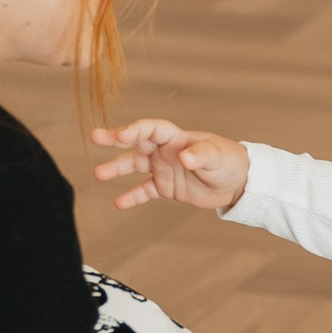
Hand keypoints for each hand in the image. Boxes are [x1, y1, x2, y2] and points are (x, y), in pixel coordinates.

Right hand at [94, 118, 248, 213]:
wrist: (236, 183)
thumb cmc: (228, 161)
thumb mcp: (217, 156)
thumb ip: (200, 154)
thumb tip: (184, 156)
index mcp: (176, 138)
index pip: (151, 129)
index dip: (136, 130)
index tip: (121, 136)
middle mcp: (165, 151)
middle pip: (136, 142)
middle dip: (116, 139)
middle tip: (95, 137)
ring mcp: (163, 168)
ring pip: (134, 165)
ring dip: (117, 168)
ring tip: (99, 173)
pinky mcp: (166, 187)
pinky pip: (144, 190)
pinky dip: (132, 196)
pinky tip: (118, 203)